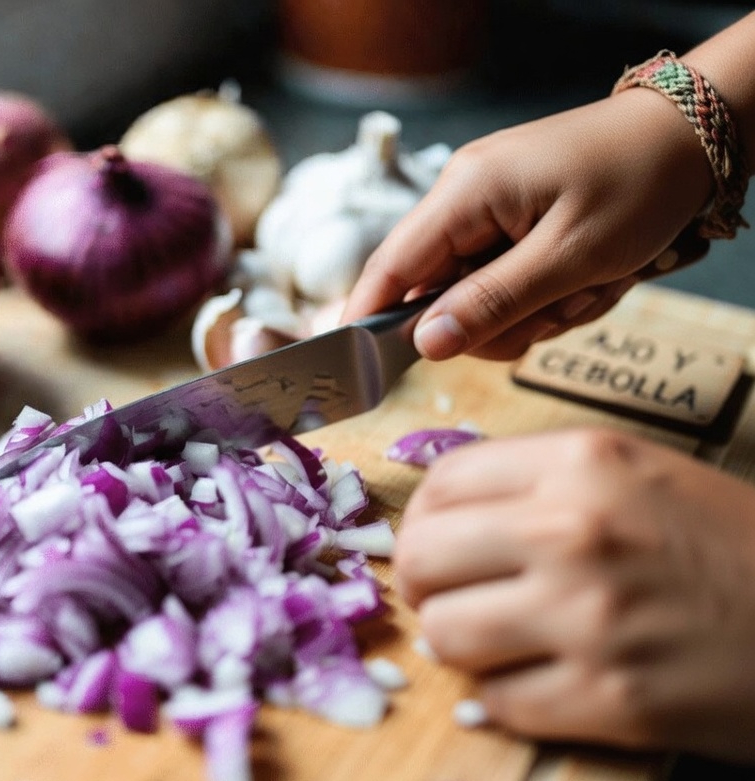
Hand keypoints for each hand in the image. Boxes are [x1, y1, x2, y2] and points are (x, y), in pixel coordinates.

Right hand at [342, 89, 713, 360]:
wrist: (696, 135)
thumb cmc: (641, 183)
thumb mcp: (570, 257)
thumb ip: (492, 303)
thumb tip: (426, 344)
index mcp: (465, 193)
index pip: (391, 267)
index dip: (371, 320)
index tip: (360, 369)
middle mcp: (464, 197)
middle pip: (438, 293)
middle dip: (496, 321)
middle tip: (557, 313)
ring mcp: (489, 208)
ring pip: (477, 295)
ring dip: (531, 310)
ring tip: (587, 288)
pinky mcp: (514, 218)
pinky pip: (506, 279)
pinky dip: (545, 294)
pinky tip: (587, 278)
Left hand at [394, 428, 754, 760]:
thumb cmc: (735, 547)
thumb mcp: (640, 475)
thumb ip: (540, 482)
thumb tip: (438, 510)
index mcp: (582, 464)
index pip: (438, 485)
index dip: (425, 519)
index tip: (439, 542)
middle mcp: (574, 532)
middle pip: (420, 559)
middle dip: (427, 584)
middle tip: (455, 595)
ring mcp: (588, 619)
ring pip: (445, 636)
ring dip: (462, 644)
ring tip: (499, 639)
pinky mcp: (610, 699)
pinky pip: (497, 703)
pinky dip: (506, 700)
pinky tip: (541, 682)